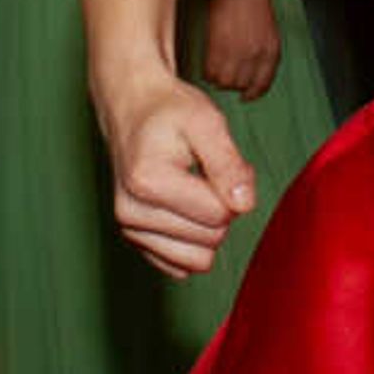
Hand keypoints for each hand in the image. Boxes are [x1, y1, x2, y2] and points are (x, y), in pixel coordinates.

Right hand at [99, 77, 257, 277]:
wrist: (132, 107)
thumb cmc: (170, 111)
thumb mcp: (208, 122)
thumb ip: (229, 165)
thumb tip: (244, 206)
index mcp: (147, 182)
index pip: (219, 216)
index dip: (233, 190)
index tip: (219, 162)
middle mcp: (130, 212)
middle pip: (210, 240)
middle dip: (221, 208)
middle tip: (207, 173)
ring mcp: (129, 229)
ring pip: (196, 261)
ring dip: (207, 227)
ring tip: (195, 188)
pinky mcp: (134, 240)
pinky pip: (180, 267)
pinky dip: (191, 240)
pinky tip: (183, 207)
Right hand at [197, 0, 284, 97]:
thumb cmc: (253, 7)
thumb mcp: (268, 33)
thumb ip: (262, 56)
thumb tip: (249, 78)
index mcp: (271, 52)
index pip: (262, 84)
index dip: (252, 93)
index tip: (245, 97)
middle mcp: (255, 55)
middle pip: (240, 85)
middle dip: (232, 83)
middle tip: (226, 73)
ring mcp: (236, 52)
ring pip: (224, 82)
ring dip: (218, 78)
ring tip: (217, 66)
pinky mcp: (218, 46)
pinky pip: (210, 72)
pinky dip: (208, 71)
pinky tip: (209, 62)